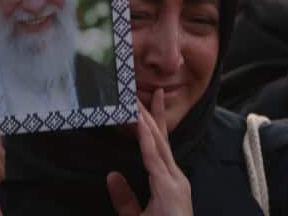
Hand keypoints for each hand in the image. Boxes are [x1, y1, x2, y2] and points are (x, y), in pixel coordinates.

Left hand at [107, 89, 192, 215]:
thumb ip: (125, 198)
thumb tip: (111, 175)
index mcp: (169, 182)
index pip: (160, 147)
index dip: (154, 124)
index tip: (147, 103)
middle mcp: (175, 177)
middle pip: (162, 139)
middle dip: (154, 114)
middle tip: (145, 89)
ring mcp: (175, 182)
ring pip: (158, 144)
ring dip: (147, 121)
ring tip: (137, 100)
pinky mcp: (170, 189)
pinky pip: (155, 160)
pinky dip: (147, 140)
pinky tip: (139, 125)